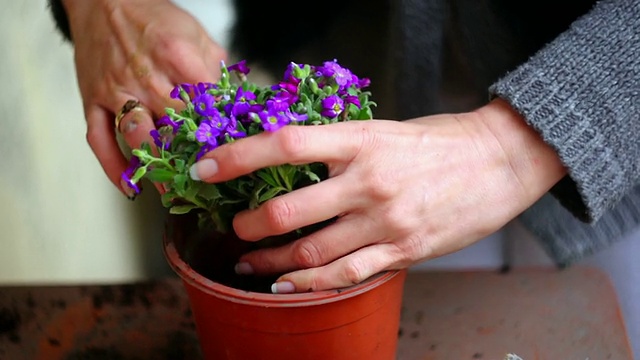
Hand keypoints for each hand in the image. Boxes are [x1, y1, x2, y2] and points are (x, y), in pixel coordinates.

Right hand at [63, 0, 226, 195]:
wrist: (102, 0)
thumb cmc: (153, 17)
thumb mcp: (197, 35)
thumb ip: (217, 71)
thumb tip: (238, 104)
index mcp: (177, 57)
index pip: (206, 106)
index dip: (221, 134)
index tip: (236, 157)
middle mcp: (145, 77)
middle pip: (173, 128)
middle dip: (192, 159)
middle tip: (212, 184)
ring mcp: (116, 91)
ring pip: (136, 138)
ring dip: (156, 169)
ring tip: (174, 193)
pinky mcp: (93, 100)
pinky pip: (99, 140)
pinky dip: (111, 167)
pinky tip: (131, 187)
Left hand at [192, 99, 565, 292]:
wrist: (499, 161)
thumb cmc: (440, 142)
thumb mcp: (384, 130)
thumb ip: (339, 149)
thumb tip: (289, 164)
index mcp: (360, 141)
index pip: (285, 145)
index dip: (238, 157)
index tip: (207, 168)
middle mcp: (368, 181)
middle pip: (288, 209)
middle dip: (250, 224)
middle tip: (236, 228)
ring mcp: (386, 220)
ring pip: (311, 250)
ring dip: (271, 259)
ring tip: (251, 261)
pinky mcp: (403, 250)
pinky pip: (345, 273)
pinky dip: (309, 282)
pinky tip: (288, 282)